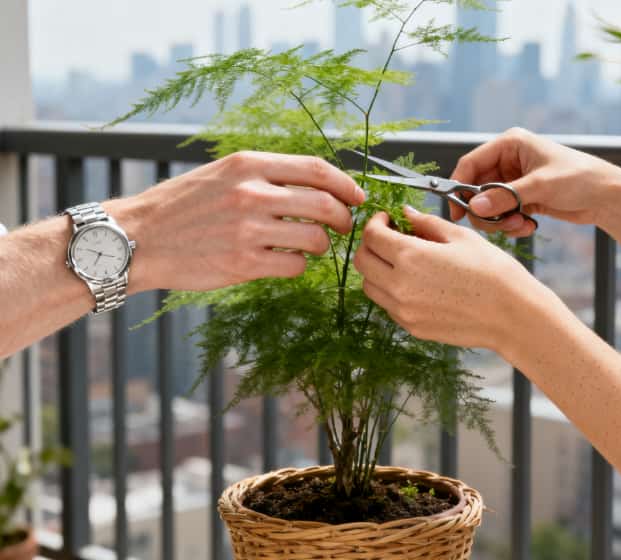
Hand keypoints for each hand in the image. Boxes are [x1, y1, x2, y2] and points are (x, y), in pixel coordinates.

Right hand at [105, 151, 364, 291]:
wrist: (138, 238)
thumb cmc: (182, 206)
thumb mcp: (222, 174)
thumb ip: (265, 175)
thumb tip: (314, 186)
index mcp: (249, 164)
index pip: (316, 169)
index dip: (346, 184)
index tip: (358, 196)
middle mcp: (251, 193)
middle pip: (325, 205)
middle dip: (344, 219)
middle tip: (344, 227)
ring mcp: (248, 230)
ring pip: (315, 239)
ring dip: (321, 245)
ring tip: (310, 246)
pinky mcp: (243, 264)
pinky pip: (294, 266)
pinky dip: (299, 265)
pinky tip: (287, 262)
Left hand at [354, 207, 540, 351]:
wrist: (513, 316)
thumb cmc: (494, 273)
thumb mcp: (460, 237)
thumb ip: (426, 223)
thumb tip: (405, 214)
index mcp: (410, 257)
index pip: (371, 235)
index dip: (375, 222)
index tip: (386, 219)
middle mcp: (399, 285)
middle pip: (362, 261)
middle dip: (370, 244)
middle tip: (388, 237)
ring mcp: (403, 310)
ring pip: (369, 286)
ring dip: (377, 269)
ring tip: (402, 261)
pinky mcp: (411, 327)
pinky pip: (387, 305)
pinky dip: (391, 290)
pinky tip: (414, 282)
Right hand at [452, 127, 620, 236]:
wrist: (608, 197)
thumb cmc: (581, 178)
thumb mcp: (541, 186)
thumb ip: (505, 197)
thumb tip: (474, 207)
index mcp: (510, 145)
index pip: (470, 164)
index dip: (459, 187)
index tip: (457, 212)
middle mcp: (507, 161)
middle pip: (475, 189)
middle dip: (485, 211)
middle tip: (498, 224)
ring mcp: (513, 181)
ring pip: (487, 206)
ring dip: (499, 220)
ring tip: (520, 225)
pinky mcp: (520, 198)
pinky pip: (501, 214)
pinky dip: (511, 224)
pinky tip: (529, 225)